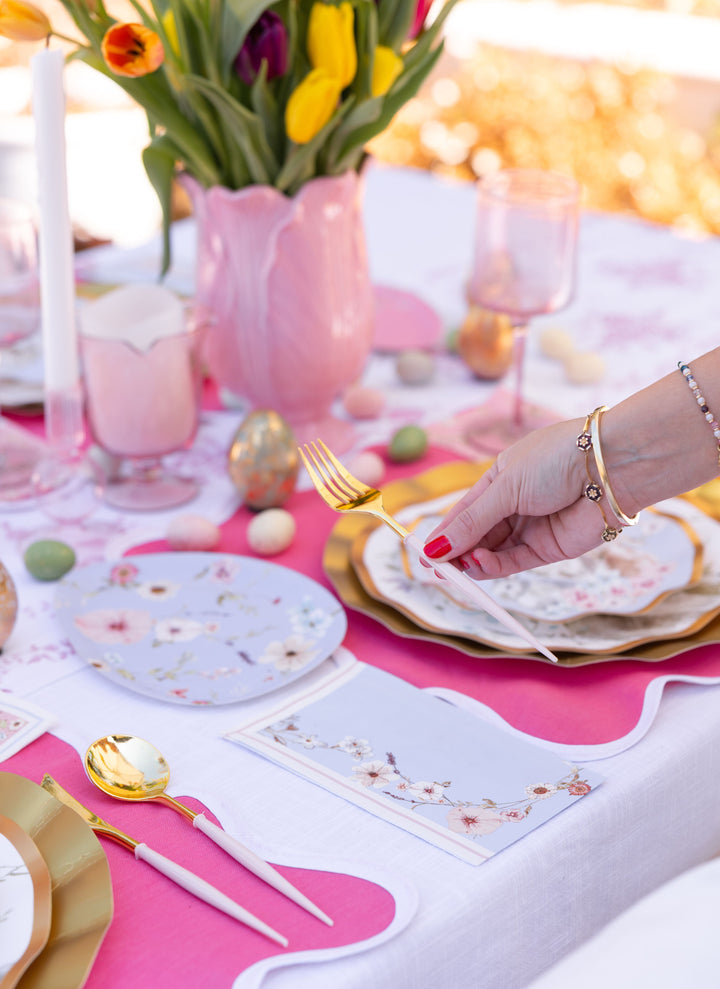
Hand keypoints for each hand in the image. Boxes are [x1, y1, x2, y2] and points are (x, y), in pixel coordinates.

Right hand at [423, 418, 609, 578]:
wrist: (611, 467)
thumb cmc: (557, 460)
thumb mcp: (504, 488)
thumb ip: (471, 522)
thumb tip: (435, 547)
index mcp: (499, 480)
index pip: (463, 512)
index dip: (443, 533)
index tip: (424, 553)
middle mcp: (514, 504)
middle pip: (475, 536)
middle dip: (455, 553)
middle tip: (436, 570)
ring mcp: (531, 527)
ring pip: (492, 552)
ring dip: (473, 561)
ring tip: (458, 566)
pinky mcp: (549, 548)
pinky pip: (514, 562)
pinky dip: (494, 566)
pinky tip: (480, 563)